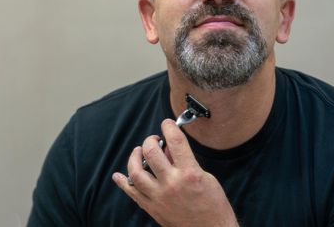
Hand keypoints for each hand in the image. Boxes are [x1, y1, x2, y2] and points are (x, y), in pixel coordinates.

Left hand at [112, 119, 237, 226]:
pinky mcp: (153, 208)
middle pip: (151, 152)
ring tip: (138, 152)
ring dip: (134, 158)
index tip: (167, 124)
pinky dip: (123, 183)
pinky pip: (132, 193)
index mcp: (189, 174)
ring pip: (136, 172)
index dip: (169, 127)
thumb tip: (171, 149)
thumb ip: (186, 161)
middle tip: (154, 140)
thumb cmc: (214, 207)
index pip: (175, 141)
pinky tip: (119, 176)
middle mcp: (172, 184)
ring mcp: (159, 197)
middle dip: (150, 141)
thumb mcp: (206, 178)